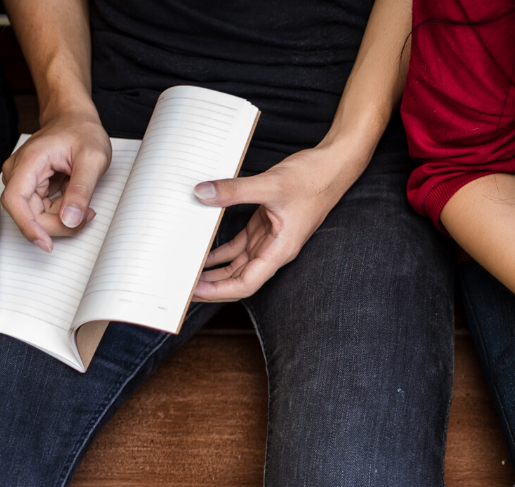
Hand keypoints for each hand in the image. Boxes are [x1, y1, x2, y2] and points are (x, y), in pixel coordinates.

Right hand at [0, 109, 111, 251]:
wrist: (75, 119)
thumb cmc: (82, 132)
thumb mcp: (93, 159)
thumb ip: (82, 190)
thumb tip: (70, 219)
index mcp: (29, 161)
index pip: (15, 201)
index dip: (28, 226)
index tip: (45, 244)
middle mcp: (19, 172)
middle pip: (28, 214)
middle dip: (58, 223)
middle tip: (86, 214)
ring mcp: (24, 180)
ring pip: (36, 215)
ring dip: (62, 218)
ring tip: (85, 204)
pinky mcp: (31, 187)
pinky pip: (42, 210)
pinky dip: (61, 212)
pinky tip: (75, 202)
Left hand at [193, 146, 368, 300]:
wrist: (333, 168)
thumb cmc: (314, 180)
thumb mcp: (271, 184)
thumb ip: (234, 190)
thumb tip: (203, 193)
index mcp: (280, 250)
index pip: (246, 283)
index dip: (219, 290)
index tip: (195, 290)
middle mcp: (275, 250)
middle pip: (239, 279)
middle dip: (212, 286)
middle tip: (182, 286)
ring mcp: (270, 239)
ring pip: (238, 265)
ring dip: (215, 271)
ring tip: (188, 273)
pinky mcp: (267, 226)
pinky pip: (240, 246)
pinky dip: (222, 251)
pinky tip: (203, 251)